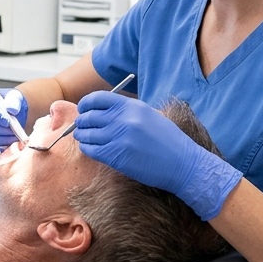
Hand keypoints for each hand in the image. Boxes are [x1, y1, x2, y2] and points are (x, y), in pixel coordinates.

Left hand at [73, 91, 242, 220]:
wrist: (182, 163)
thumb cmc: (167, 140)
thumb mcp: (149, 115)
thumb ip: (126, 110)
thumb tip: (101, 110)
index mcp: (132, 106)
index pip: (97, 98)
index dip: (86, 104)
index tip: (83, 109)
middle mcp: (123, 119)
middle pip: (89, 116)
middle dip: (82, 121)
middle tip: (81, 126)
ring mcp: (119, 138)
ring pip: (87, 134)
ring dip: (82, 135)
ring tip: (83, 137)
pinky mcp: (116, 156)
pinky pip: (91, 149)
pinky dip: (87, 148)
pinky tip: (89, 148)